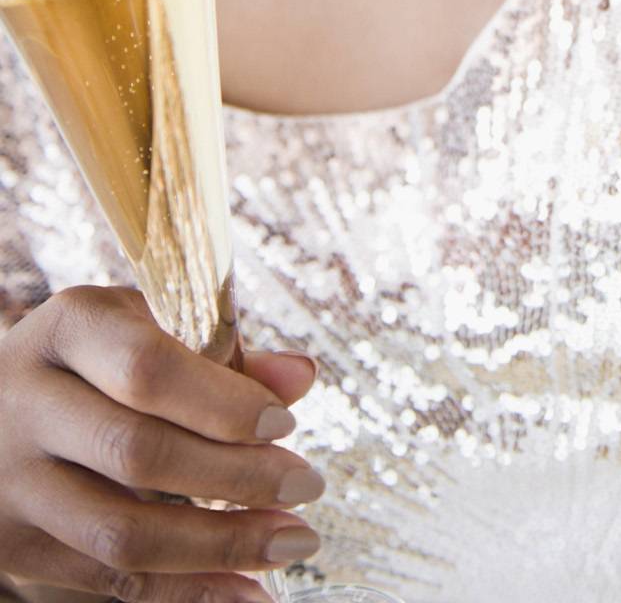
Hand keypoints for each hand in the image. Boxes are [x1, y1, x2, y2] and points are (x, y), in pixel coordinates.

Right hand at [0, 286, 322, 601]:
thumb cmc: (92, 360)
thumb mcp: (145, 328)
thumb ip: (221, 351)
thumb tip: (299, 377)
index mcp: (69, 329)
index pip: (147, 368)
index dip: (222, 401)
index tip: (286, 423)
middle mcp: (29, 404)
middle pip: (139, 454)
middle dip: (237, 477)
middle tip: (307, 485)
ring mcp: (13, 484)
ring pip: (122, 532)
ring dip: (220, 545)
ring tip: (290, 540)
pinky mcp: (14, 548)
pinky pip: (107, 582)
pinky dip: (185, 591)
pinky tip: (244, 589)